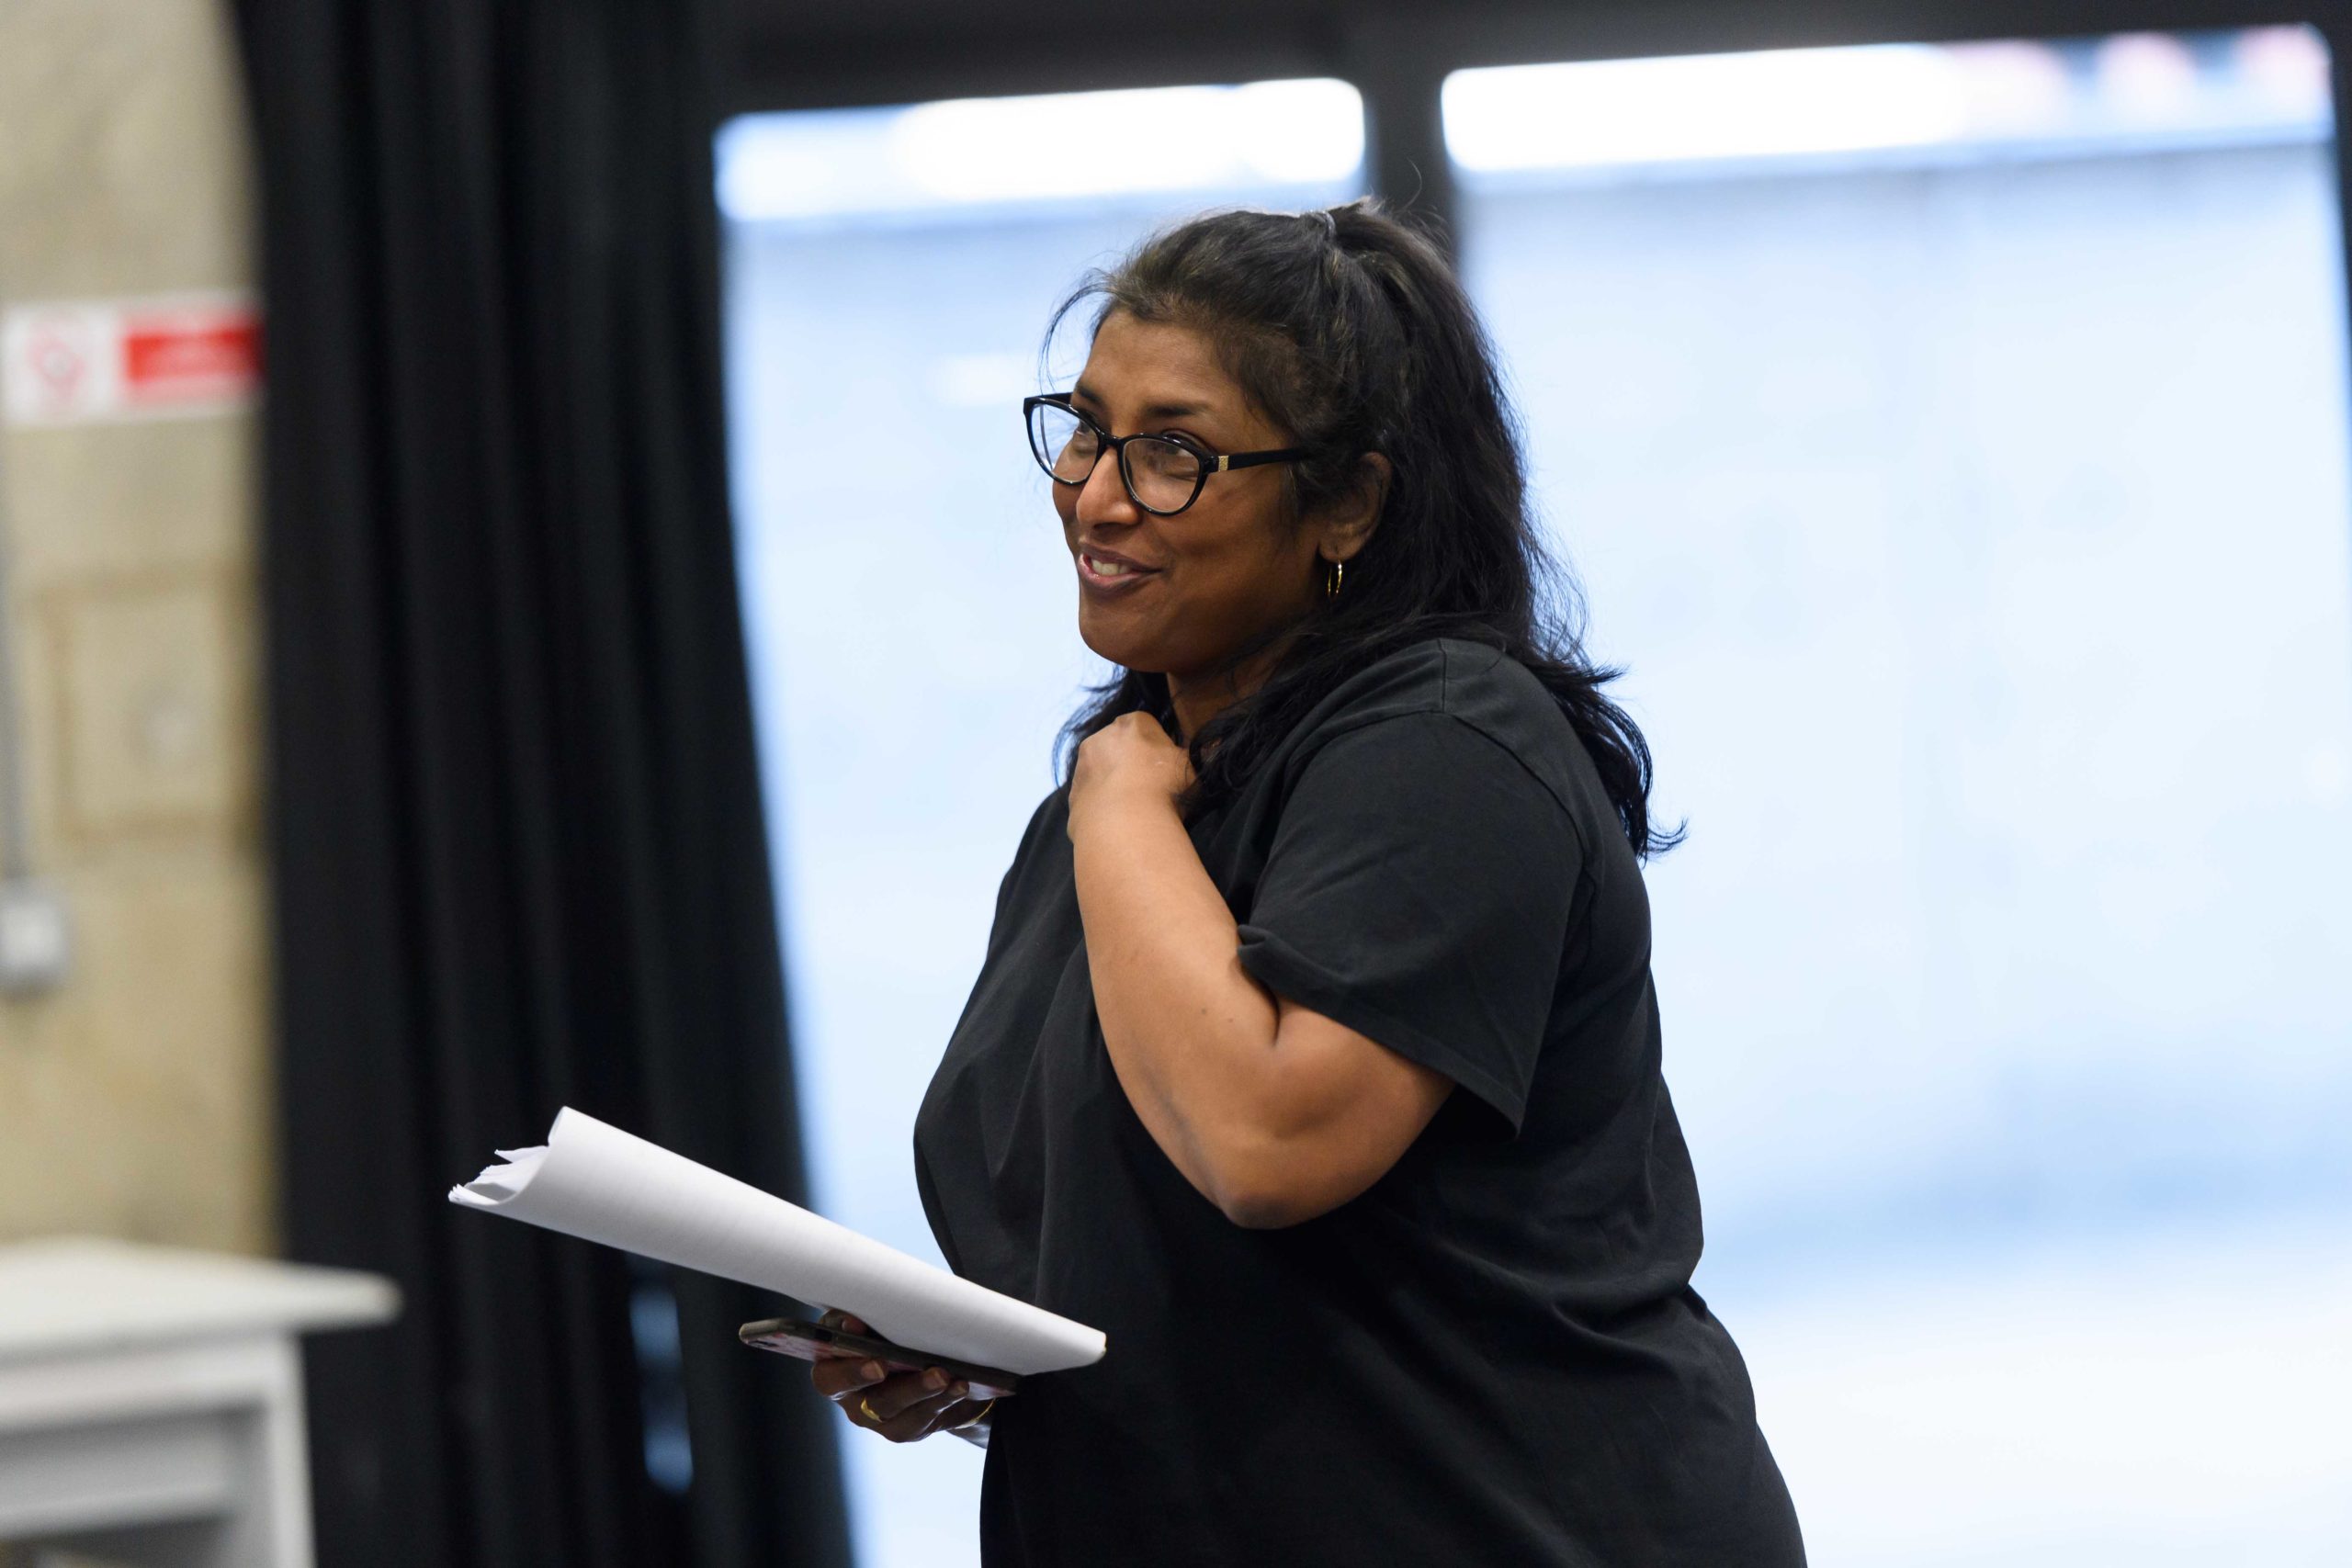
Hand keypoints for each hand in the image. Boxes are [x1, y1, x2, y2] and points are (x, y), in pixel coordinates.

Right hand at [808, 1310, 998, 1442]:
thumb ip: (852, 1319)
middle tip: (925, 1371)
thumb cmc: (877, 1333)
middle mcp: (854, 1402)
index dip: (850, 1370)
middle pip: (874, 1402)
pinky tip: (960, 1385)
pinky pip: (926, 1419)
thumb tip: (851, 1321)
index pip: (829, 1380)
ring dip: (926, 1392)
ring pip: (905, 1415)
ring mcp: (882, 1420)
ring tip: (945, 1375)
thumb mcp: (861, 1321)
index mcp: (833, 1374)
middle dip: (902, 1387)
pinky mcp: (908, 1427)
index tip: (876, 1359)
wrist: (909, 1359)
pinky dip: (945, 1399)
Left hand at [1069, 712, 1193, 841]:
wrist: (1124, 821)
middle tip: (1150, 789)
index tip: (1166, 770)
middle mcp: (1101, 736)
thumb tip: (1196, 754)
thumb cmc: (1164, 785)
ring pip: (1101, 772)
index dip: (1158, 749)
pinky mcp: (1071, 795)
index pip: (1146, 728)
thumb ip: (1189, 757)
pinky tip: (1117, 822)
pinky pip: (1091, 797)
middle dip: (1131, 764)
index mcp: (1133, 722)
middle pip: (1119, 747)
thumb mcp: (1190, 766)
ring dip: (1113, 784)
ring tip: (1133, 809)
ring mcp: (1082, 766)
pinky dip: (1102, 806)